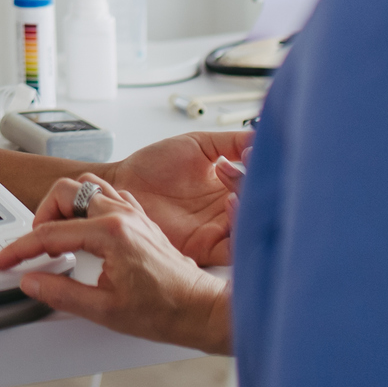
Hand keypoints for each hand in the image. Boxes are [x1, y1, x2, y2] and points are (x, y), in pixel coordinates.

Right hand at [0, 175, 231, 353]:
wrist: (200, 310)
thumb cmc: (165, 311)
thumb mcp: (104, 311)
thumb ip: (61, 293)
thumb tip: (31, 282)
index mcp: (111, 233)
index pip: (50, 234)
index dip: (19, 249)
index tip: (3, 260)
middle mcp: (122, 214)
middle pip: (65, 193)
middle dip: (40, 216)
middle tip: (33, 245)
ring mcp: (133, 213)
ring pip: (86, 188)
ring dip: (64, 207)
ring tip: (55, 235)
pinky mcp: (141, 219)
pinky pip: (107, 196)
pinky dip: (87, 207)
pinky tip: (85, 230)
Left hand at [100, 131, 251, 264]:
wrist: (124, 181)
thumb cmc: (155, 164)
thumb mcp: (199, 145)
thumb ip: (231, 142)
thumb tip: (263, 137)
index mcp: (230, 187)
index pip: (260, 185)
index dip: (262, 169)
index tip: (251, 152)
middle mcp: (227, 211)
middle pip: (261, 208)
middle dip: (259, 187)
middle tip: (245, 165)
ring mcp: (218, 230)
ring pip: (252, 229)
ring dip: (251, 208)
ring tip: (235, 186)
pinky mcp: (205, 248)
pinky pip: (233, 249)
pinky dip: (240, 231)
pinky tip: (230, 203)